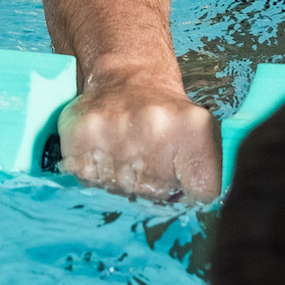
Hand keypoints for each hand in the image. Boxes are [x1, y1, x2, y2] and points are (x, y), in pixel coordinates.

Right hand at [56, 71, 218, 202]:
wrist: (126, 77)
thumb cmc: (164, 115)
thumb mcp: (200, 135)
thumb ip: (204, 175)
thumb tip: (189, 207)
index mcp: (194, 127)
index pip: (201, 192)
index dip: (190, 194)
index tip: (181, 181)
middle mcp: (154, 125)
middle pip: (156, 195)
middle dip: (152, 186)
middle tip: (148, 158)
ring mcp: (114, 129)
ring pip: (120, 191)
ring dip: (121, 180)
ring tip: (125, 152)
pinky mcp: (80, 133)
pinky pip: (89, 180)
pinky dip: (94, 174)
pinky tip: (103, 152)